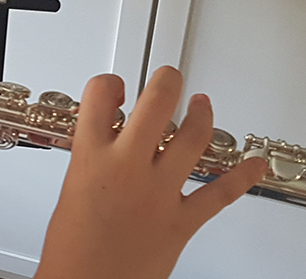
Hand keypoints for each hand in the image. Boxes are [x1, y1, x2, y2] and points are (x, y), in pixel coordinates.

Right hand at [35, 67, 267, 278]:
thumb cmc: (71, 246)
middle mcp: (126, 167)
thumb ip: (93, 161)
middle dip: (167, 81)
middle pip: (156, 103)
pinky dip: (242, 176)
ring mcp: (158, 192)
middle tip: (170, 77)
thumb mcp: (71, 188)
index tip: (117, 89)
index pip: (99, 96)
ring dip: (201, 115)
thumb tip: (110, 144)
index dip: (110, 83)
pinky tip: (252, 164)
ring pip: (192, 138)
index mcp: (90, 157)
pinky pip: (220, 193)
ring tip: (202, 104)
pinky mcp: (181, 221)